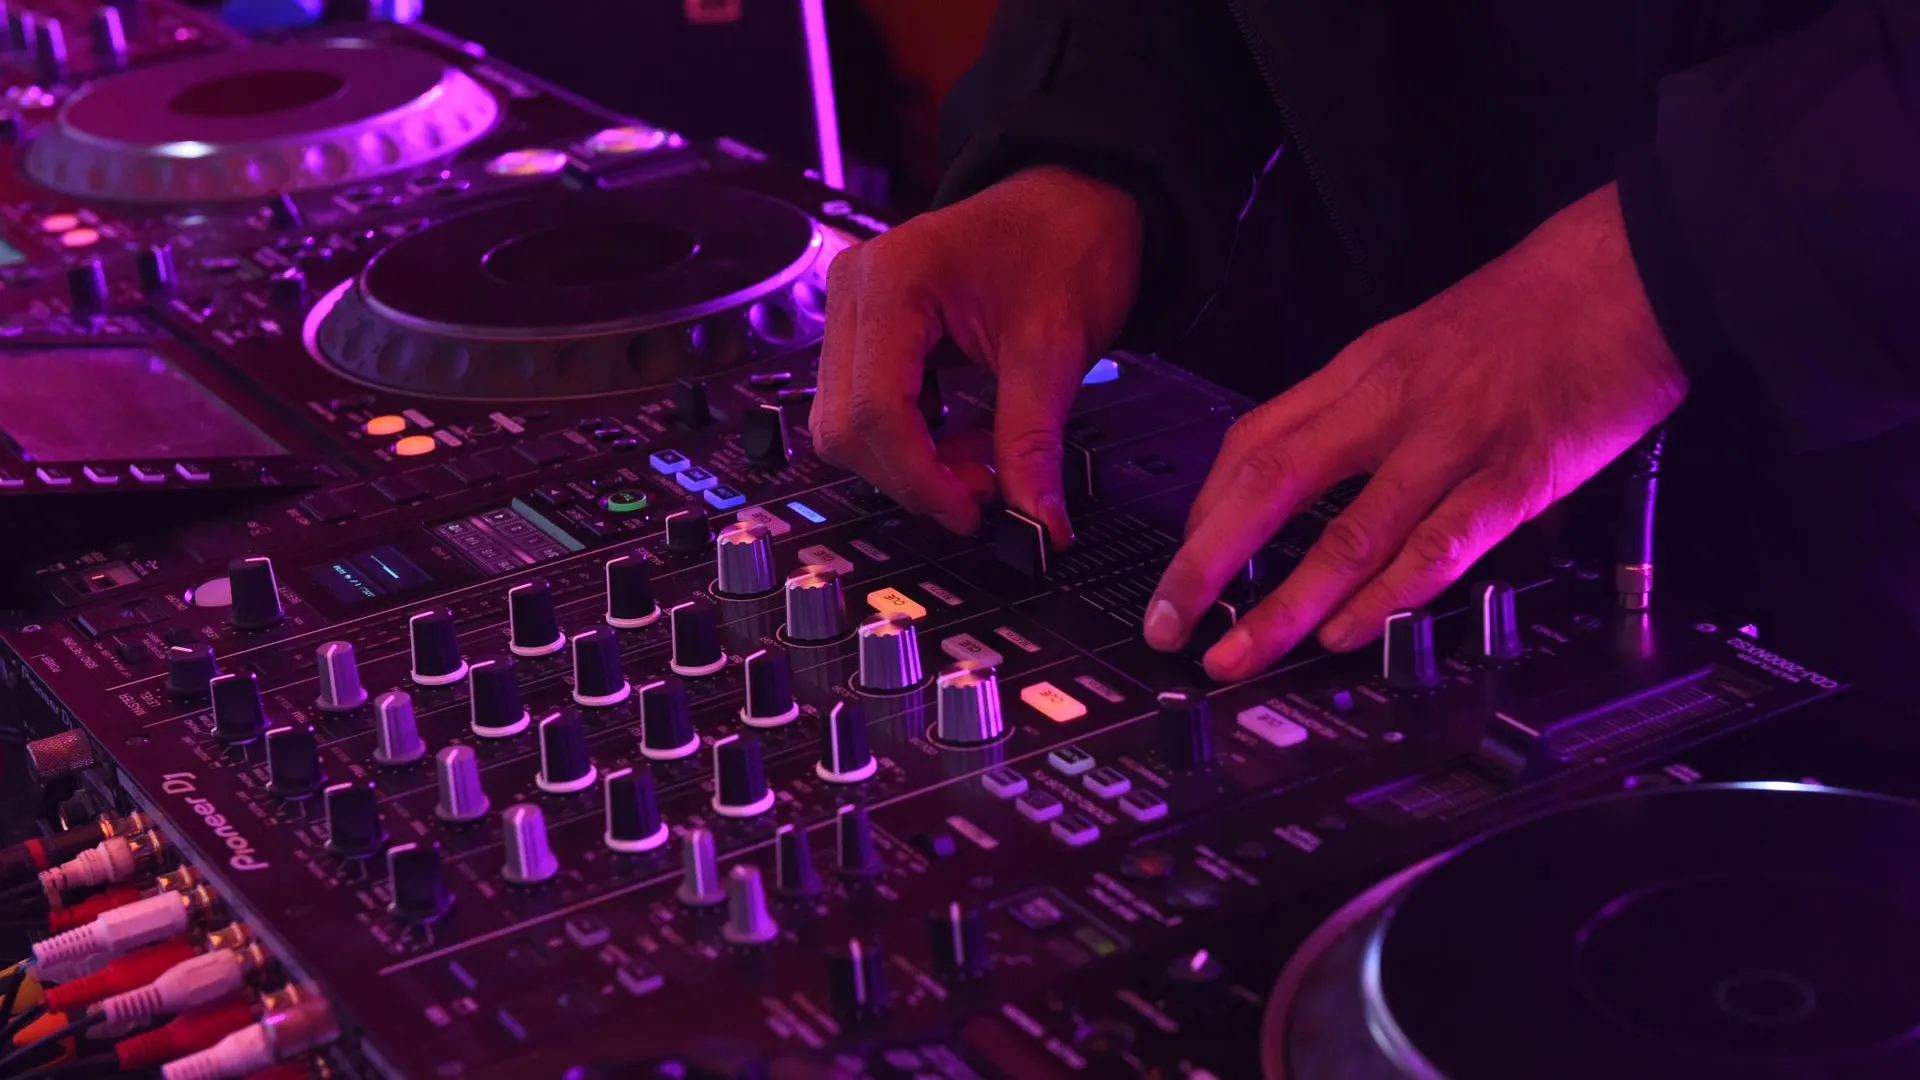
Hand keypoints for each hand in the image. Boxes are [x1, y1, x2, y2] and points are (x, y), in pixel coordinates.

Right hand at [812, 166, 1142, 544]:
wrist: (1075, 201)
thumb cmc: (1065, 243)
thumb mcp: (1055, 350)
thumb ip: (1034, 444)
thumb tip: (1037, 526)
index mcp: (892, 280)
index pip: (875, 410)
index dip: (920, 478)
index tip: (972, 514)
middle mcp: (854, 290)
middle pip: (847, 427)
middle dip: (914, 476)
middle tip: (988, 488)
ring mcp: (852, 309)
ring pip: (847, 427)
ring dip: (912, 465)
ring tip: (984, 458)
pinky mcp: (865, 329)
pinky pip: (864, 409)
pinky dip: (912, 441)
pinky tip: (964, 434)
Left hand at [1143, 184, 1688, 678]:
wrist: (1633, 265)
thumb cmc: (1537, 305)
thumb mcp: (1425, 339)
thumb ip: (1373, 406)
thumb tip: (1327, 474)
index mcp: (1364, 370)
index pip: (1254, 443)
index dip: (1204, 512)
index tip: (1177, 565)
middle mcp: (1391, 403)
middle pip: (1270, 486)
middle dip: (1207, 563)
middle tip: (1168, 622)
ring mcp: (1451, 440)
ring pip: (1346, 532)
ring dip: (1284, 604)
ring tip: (1239, 655)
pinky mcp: (1516, 474)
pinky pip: (1438, 544)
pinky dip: (1388, 596)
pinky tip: (1349, 634)